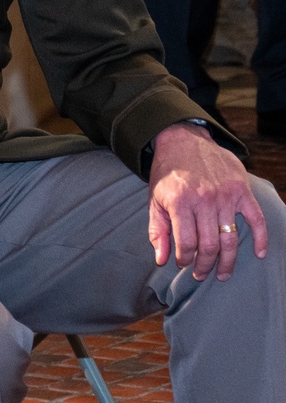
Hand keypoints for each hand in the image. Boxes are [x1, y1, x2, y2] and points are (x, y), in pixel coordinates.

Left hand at [148, 122, 266, 280]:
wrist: (182, 140)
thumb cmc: (167, 173)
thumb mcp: (155, 200)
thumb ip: (158, 231)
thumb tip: (162, 259)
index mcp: (180, 203)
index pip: (187, 243)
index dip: (185, 259)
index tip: (182, 264)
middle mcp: (204, 200)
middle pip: (210, 245)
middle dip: (205, 265)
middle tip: (201, 274)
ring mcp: (225, 195)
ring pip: (230, 238)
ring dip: (228, 261)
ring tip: (223, 273)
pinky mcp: (241, 190)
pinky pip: (256, 219)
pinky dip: (260, 238)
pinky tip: (258, 253)